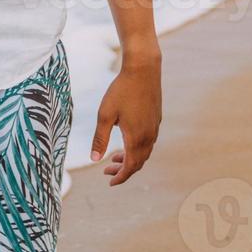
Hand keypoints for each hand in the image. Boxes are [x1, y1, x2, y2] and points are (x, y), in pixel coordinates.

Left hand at [89, 51, 161, 185]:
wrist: (143, 70)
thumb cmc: (121, 91)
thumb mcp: (105, 115)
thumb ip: (100, 139)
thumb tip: (94, 160)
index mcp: (136, 138)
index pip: (130, 167)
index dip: (120, 178)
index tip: (109, 182)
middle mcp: (149, 136)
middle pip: (138, 162)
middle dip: (123, 170)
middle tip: (107, 170)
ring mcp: (155, 127)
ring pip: (144, 152)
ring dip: (131, 158)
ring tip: (114, 157)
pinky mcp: (156, 118)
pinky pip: (149, 141)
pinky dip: (138, 148)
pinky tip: (127, 140)